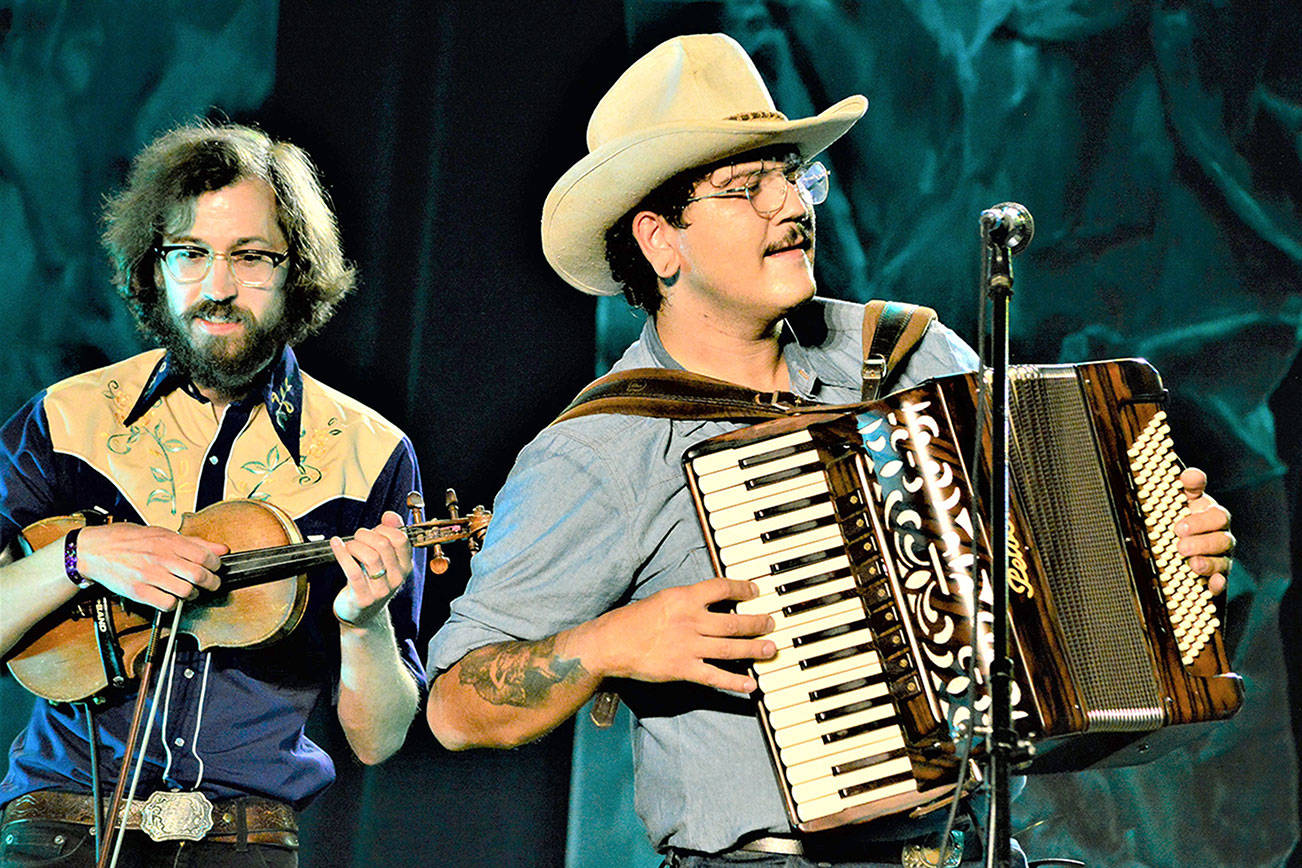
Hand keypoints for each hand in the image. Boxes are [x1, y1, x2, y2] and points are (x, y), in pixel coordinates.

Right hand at [75, 523, 225, 610]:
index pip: (205, 556)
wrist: (93, 549)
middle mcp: (160, 558)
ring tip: (190, 591)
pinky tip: (172, 597)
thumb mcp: (162, 533)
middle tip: (211, 584)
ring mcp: (149, 575)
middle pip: (199, 575)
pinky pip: (167, 604)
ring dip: (193, 594)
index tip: (215, 568)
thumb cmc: (126, 539)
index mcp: (168, 541)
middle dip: (211, 583)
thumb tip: (222, 548)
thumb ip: (194, 542)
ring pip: (186, 591)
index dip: (216, 565)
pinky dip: (174, 604)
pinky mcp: (138, 591)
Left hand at [331, 511, 412, 627]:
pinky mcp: (363, 597)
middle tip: (357, 537)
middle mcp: (397, 578)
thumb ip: (390, 535)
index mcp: (405, 566)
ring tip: (348, 546)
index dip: (384, 528)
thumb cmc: (373, 580)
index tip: (374, 530)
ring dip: (354, 545)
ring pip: (370, 557)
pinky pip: (353, 571)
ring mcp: (381, 589)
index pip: (401, 539)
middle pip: (384, 545)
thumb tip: (390, 515)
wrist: (363, 614)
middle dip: (366, 534)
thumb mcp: (386, 559)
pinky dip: (342, 553)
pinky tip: (336, 544)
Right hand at [586, 577, 775, 693]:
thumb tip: (710, 603)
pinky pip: (715, 676)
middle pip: (733, 622)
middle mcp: (690, 620)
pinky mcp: (683, 669)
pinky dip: (735, 682)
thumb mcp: (661, 600)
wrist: (611, 643)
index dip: (742, 588)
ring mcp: (688, 646)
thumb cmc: (632, 620)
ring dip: (754, 649)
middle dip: (756, 623)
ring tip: (770, 649)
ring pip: (730, 648)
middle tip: (771, 624)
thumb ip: (686, 602)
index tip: (755, 591)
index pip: (721, 588)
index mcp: (683, 597)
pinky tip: (751, 685)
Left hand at [1176, 467, 1233, 595]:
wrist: (1173, 550)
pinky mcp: (1216, 577)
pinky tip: (1212, 583)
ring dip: (1207, 560)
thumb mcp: (1176, 501)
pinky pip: (1222, 582)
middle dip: (1201, 536)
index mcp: (1209, 514)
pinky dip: (1217, 583)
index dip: (1201, 516)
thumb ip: (1183, 488)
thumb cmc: (1176, 518)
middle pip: (1221, 535)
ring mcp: (1220, 556)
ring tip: (1191, 562)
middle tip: (1179, 536)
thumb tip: (1188, 474)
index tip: (1182, 516)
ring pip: (1222, 559)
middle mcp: (1219, 534)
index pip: (1214, 513)